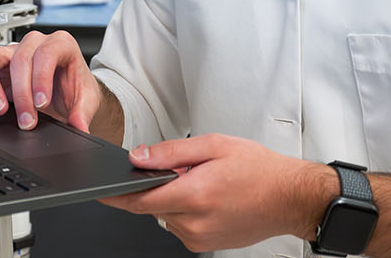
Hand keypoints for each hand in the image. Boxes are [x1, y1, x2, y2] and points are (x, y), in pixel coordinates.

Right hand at [0, 30, 102, 132]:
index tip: (40, 102)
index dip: (40, 77)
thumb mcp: (87, 99)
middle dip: (21, 93)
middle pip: (18, 58)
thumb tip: (79, 126)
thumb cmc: (76, 87)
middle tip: (26, 121)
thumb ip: (83, 112)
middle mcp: (33, 44)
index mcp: (59, 45)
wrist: (70, 91)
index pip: (44, 53)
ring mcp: (12, 54)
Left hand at [99, 134, 333, 252]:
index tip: (100, 189)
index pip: (139, 200)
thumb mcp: (213, 146)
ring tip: (203, 183)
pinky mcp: (206, 245)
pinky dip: (185, 210)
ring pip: (166, 216)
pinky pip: (181, 226)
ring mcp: (200, 238)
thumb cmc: (259, 170)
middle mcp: (194, 222)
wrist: (290, 198)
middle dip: (156, 188)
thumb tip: (138, 157)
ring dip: (173, 199)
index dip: (116, 194)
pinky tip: (208, 198)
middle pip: (151, 207)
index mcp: (194, 195)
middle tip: (183, 171)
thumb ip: (171, 152)